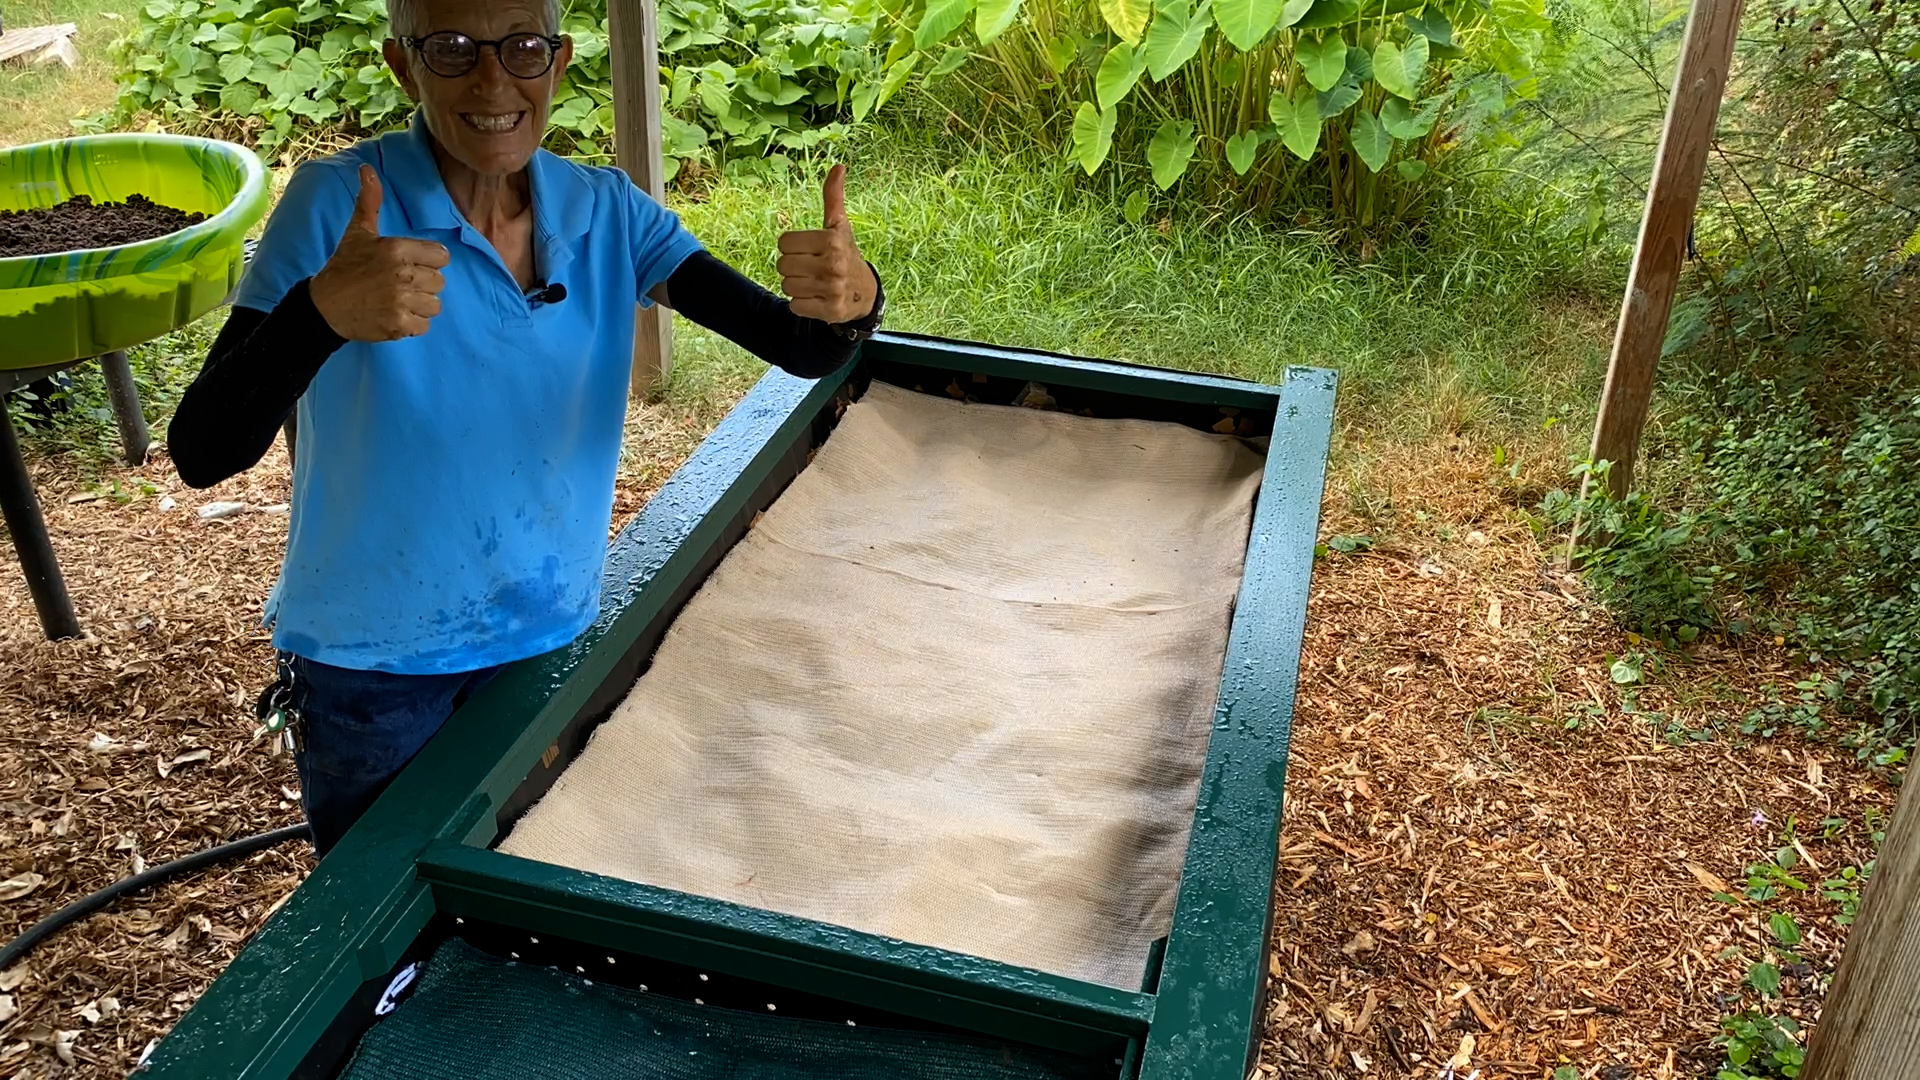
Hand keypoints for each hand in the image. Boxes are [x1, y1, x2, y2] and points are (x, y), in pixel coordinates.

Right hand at [309, 165, 449, 341]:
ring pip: (435, 305)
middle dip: (423, 284)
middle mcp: (402, 274)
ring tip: (398, 301)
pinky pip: (425, 326)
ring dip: (420, 305)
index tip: (412, 265)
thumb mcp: (357, 232)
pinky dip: (413, 325)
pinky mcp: (399, 325)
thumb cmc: (344, 267)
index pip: (442, 256)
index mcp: (397, 249)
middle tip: (400, 284)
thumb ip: (369, 202)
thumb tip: (367, 169)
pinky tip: (395, 316)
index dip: (429, 261)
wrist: (324, 306)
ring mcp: (401, 301)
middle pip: (439, 282)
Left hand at [777, 164, 878, 324]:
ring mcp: (832, 289)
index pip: (783, 242)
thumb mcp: (839, 226)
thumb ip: (833, 197)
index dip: (792, 246)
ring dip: (796, 286)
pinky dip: (802, 304)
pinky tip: (817, 298)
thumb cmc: (845, 253)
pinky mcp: (830, 311)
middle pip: (782, 265)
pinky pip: (795, 306)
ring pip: (787, 285)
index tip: (808, 250)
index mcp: (831, 240)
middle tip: (810, 268)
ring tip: (815, 283)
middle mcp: (833, 264)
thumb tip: (839, 166)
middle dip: (792, 267)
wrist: (865, 294)